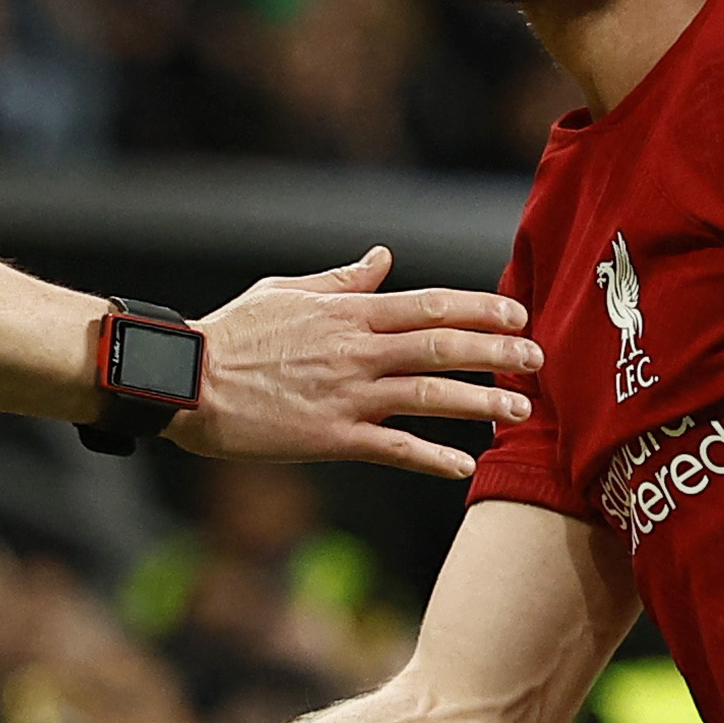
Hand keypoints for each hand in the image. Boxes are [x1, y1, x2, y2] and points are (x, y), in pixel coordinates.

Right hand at [170, 251, 539, 477]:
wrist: (185, 382)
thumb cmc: (231, 334)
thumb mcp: (286, 291)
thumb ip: (341, 280)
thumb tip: (382, 257)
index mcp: (348, 312)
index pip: (430, 304)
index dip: (480, 309)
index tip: (517, 314)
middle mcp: (356, 350)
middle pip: (442, 345)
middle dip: (497, 352)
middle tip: (537, 359)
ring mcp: (346, 395)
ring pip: (429, 395)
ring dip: (480, 403)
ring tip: (520, 411)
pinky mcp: (330, 437)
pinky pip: (393, 448)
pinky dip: (432, 457)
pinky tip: (464, 465)